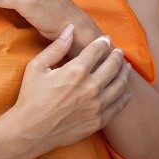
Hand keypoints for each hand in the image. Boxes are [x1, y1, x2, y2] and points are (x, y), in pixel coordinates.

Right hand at [5, 25, 131, 154]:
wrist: (31, 130)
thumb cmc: (31, 97)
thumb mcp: (37, 67)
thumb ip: (56, 47)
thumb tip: (70, 29)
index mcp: (76, 71)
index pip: (97, 50)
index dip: (103, 42)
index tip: (106, 39)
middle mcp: (91, 87)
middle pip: (113, 65)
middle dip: (117, 55)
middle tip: (118, 51)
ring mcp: (97, 105)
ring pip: (120, 85)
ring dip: (124, 73)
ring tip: (126, 66)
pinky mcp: (98, 121)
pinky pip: (118, 106)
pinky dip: (125, 96)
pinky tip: (127, 92)